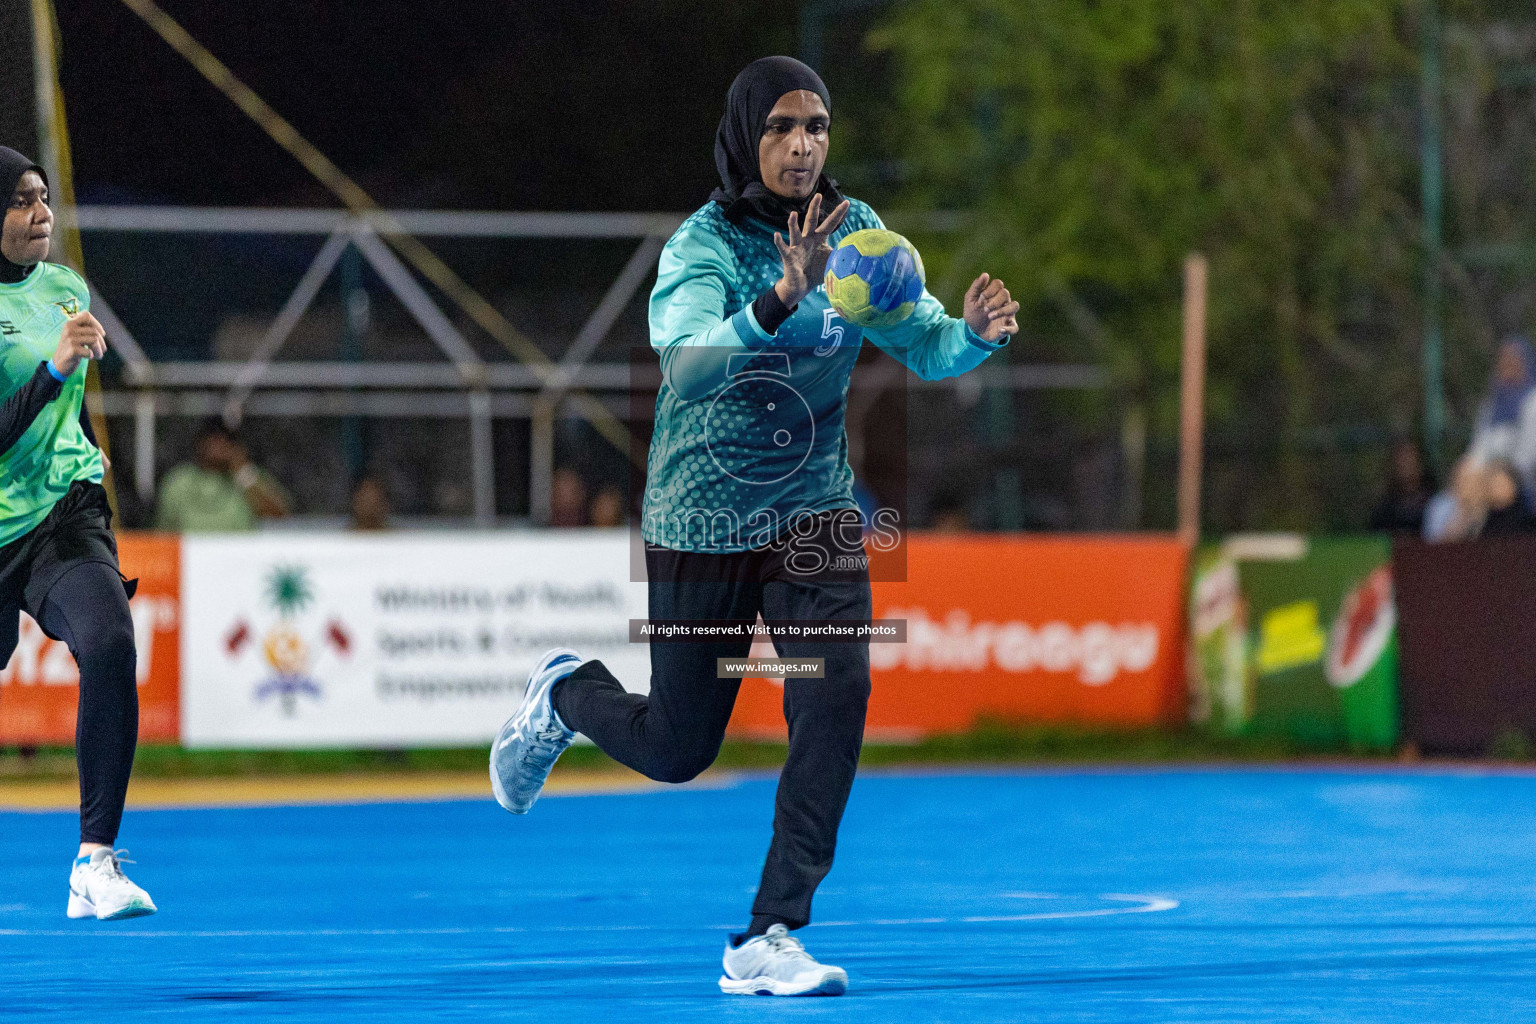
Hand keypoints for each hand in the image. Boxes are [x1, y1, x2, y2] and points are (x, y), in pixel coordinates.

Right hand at [52, 311, 106, 376]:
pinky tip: (89, 357)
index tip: (102, 334)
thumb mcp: (76, 336)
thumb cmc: (72, 349)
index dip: (97, 324)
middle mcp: (69, 329)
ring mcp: (70, 339)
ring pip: (95, 340)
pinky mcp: (73, 350)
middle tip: (102, 350)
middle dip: (102, 342)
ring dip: (100, 350)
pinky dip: (93, 355)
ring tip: (98, 355)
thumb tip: (102, 333)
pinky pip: (90, 351)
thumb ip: (85, 330)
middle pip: (95, 331)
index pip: (86, 315)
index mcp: (69, 323)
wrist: (58, 364)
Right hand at [773, 193, 849, 307]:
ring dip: (793, 223)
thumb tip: (857, 254)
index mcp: (819, 239)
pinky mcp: (788, 256)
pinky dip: (779, 242)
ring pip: (795, 232)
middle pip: (811, 221)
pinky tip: (776, 235)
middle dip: (814, 208)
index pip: (830, 224)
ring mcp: (797, 247)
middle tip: (818, 195)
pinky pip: (783, 248)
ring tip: (793, 214)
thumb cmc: (816, 272)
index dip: (838, 213)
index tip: (846, 202)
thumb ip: (842, 257)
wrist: (801, 286)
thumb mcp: (831, 263)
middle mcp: (808, 239)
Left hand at [963, 274, 1019, 341]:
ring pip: (1015, 306)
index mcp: (994, 293)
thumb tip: (986, 274)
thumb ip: (976, 286)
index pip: (998, 284)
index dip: (991, 289)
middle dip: (995, 301)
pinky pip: (1015, 327)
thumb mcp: (970, 299)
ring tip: (990, 317)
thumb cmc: (974, 312)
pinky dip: (1008, 329)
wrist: (973, 329)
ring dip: (1003, 311)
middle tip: (985, 309)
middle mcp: (1003, 301)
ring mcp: (1007, 313)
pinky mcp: (1008, 326)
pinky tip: (999, 329)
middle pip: (1006, 293)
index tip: (981, 297)